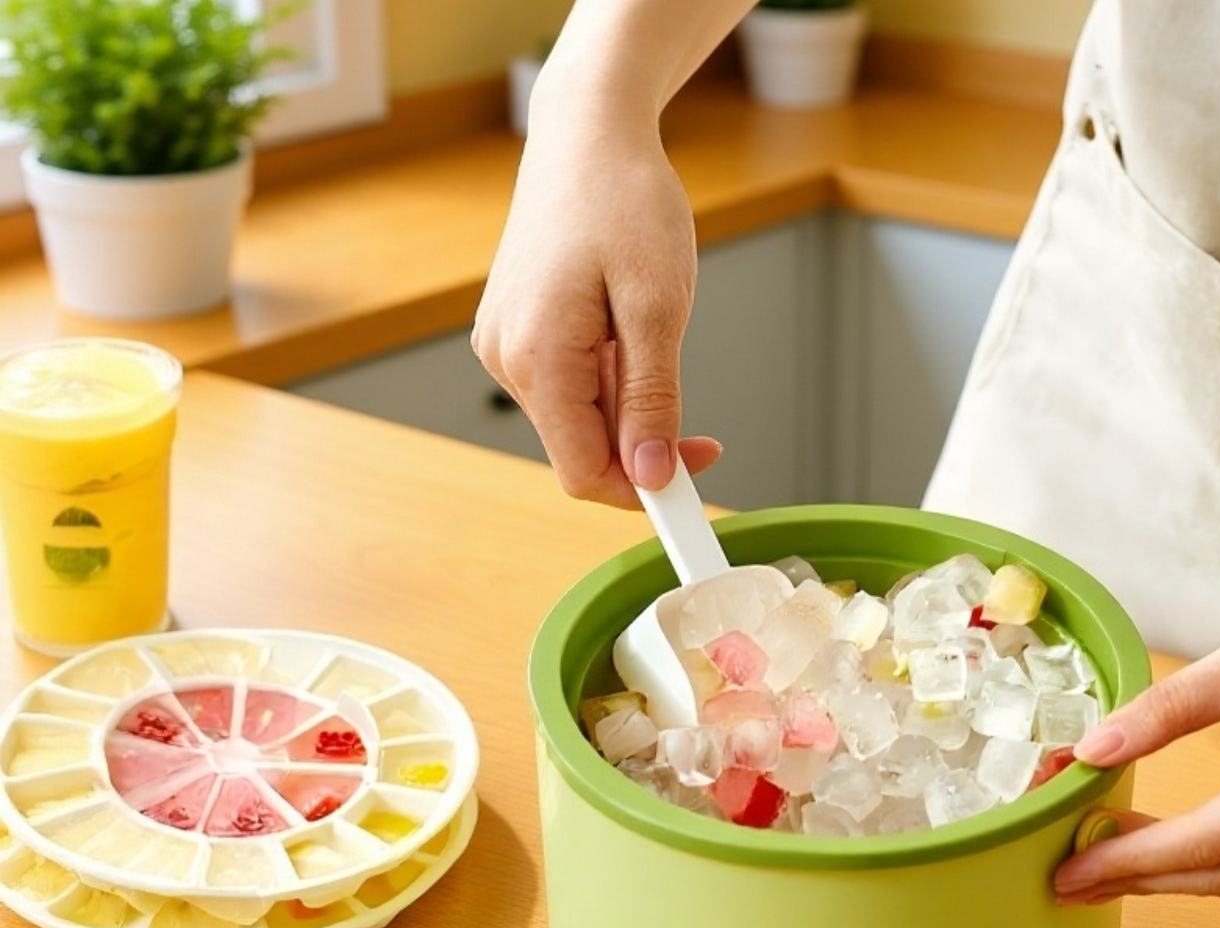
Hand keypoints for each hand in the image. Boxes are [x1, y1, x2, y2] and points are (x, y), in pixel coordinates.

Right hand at [473, 77, 720, 506]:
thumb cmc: (624, 198)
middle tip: (702, 426)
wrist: (587, 133)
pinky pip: (568, 386)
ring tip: (652, 338)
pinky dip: (609, 380)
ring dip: (627, 407)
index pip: (585, 473)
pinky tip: (626, 331)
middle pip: (581, 451)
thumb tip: (651, 473)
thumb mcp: (658, 304)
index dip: (643, 491)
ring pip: (578, 420)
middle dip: (643, 447)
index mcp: (537, 358)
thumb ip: (652, 398)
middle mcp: (507, 359)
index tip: (697, 482)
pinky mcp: (516, 332)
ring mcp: (505, 345)